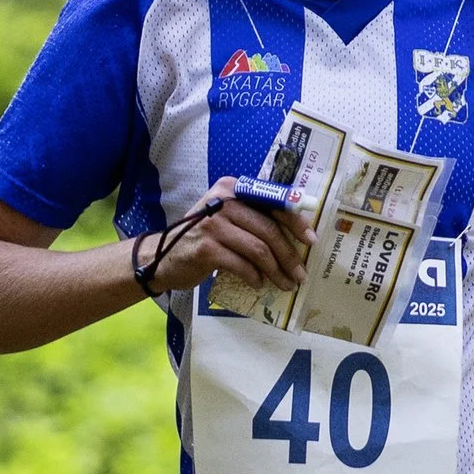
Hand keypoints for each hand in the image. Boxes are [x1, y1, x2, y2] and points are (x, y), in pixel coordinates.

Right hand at [142, 178, 311, 298]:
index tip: (311, 241)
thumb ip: (253, 219)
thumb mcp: (226, 218)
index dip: (297, 222)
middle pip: (269, 229)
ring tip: (285, 284)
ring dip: (276, 271)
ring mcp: (213, 224)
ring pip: (258, 249)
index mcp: (233, 188)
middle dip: (289, 255)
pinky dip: (254, 277)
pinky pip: (242, 265)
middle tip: (300, 275)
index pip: (273, 202)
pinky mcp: (206, 248)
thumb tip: (295, 237)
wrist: (162, 256)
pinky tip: (259, 284)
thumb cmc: (202, 238)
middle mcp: (223, 201)